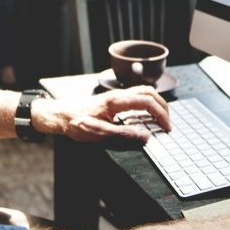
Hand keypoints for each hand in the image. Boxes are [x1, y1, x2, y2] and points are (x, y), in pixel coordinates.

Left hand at [30, 86, 169, 142]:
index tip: (167, 128)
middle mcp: (119, 95)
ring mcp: (116, 96)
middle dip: (163, 107)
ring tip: (161, 119)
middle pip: (149, 93)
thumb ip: (124, 134)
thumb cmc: (76, 123)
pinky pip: (136, 97)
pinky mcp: (113, 100)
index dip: (161, 114)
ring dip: (156, 104)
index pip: (148, 102)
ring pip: (143, 92)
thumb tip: (146, 136)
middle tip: (168, 124)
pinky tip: (146, 117)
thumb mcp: (100, 133)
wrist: (60, 115)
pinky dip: (147, 104)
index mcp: (117, 101)